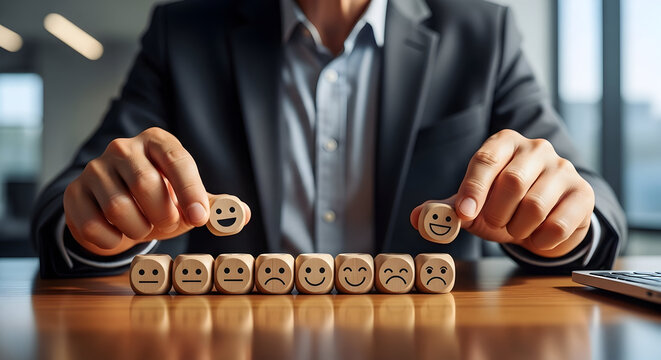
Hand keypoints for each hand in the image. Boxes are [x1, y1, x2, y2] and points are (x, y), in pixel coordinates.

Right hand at [63, 127, 209, 255]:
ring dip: (139, 229)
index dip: (190, 191)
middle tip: (168, 224)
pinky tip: (119, 233)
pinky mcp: (74, 192)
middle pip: (146, 184)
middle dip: (164, 215)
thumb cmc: (161, 200)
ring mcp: (94, 168)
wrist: (117, 212)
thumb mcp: (189, 199)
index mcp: (157, 141)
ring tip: (143, 226)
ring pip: (119, 208)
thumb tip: (240, 214)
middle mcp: (123, 147)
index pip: (177, 160)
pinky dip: (112, 240)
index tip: (199, 218)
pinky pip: (93, 225)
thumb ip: (215, 206)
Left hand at [411, 129, 594, 257]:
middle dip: (496, 213)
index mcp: (504, 142)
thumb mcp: (474, 205)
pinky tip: (536, 236)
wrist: (545, 217)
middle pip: (513, 182)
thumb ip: (448, 209)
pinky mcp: (583, 194)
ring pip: (535, 205)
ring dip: (518, 228)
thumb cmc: (503, 206)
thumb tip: (416, 217)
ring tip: (515, 229)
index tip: (464, 214)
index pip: (486, 159)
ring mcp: (564, 168)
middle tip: (492, 224)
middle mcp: (536, 148)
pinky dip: (540, 240)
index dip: (473, 188)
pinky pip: (559, 224)